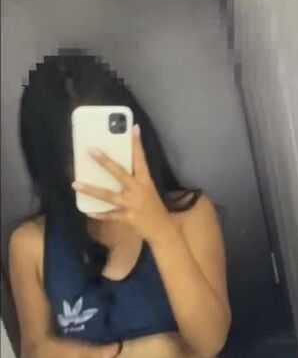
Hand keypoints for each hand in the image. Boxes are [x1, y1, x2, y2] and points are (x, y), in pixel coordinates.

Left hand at [72, 125, 173, 244]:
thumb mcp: (148, 190)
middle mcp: (137, 190)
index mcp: (145, 181)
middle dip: (105, 162)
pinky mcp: (127, 218)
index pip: (140, 159)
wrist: (162, 229)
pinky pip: (110, 215)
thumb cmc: (154, 207)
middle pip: (119, 173)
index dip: (137, 144)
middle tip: (91, 150)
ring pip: (108, 195)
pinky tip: (87, 211)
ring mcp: (131, 204)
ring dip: (91, 190)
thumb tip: (118, 168)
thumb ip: (136, 179)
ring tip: (75, 184)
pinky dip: (99, 214)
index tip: (133, 128)